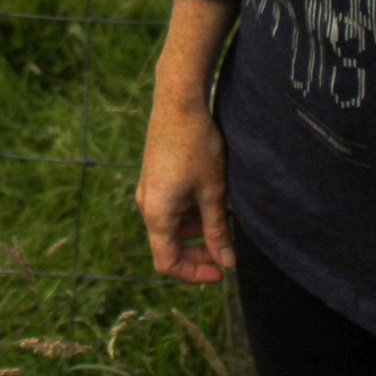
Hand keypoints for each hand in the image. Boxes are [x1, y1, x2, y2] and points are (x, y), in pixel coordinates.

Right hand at [135, 96, 234, 284]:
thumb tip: (227, 263)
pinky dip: (193, 211)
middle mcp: (147, 205)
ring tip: (226, 216)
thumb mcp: (213, 190)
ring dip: (199, 229)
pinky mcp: (157, 177)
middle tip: (228, 251)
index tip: (221, 272)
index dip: (194, 274)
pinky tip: (214, 198)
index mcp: (157, 214)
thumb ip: (218, 230)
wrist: (179, 102)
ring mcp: (151, 190)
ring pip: (174, 225)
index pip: (168, 263)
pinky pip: (173, 206)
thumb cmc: (196, 145)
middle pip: (170, 245)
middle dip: (200, 252)